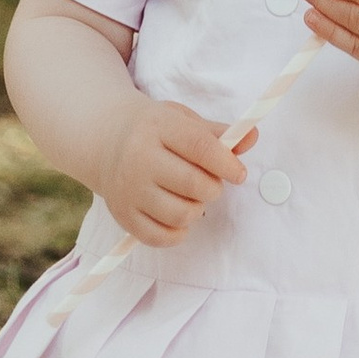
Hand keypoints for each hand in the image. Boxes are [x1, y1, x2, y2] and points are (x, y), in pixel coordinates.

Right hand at [96, 92, 248, 245]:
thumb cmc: (154, 130)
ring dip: (197, 209)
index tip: (239, 173)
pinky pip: (162, 237)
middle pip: (193, 184)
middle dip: (213, 187)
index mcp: (157, 127)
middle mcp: (139, 158)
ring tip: (192, 197)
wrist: (106, 139)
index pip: (200, 147)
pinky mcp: (123, 216)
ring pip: (181, 214)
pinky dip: (179, 232)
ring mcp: (129, 189)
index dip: (227, 163)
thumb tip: (252, 137)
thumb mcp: (182, 120)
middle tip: (211, 183)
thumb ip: (218, 133)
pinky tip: (178, 216)